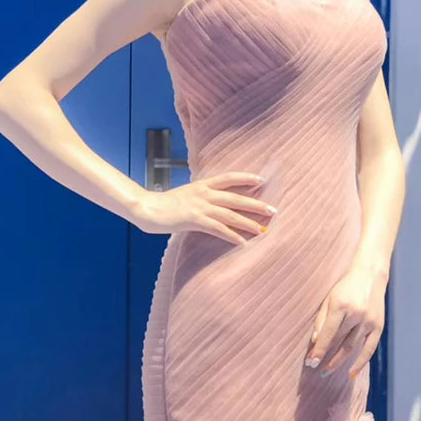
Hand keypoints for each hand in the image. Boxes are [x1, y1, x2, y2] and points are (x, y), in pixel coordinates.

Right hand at [133, 172, 275, 245]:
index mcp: (202, 185)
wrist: (147, 208)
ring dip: (248, 223)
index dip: (246, 178)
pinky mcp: (195, 220)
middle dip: (256, 204)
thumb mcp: (186, 195)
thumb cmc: (165, 204)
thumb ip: (201, 197)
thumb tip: (214, 204)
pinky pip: (218, 229)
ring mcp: (200, 206)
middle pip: (236, 198)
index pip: (229, 178)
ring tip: (263, 230)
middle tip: (273, 210)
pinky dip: (232, 236)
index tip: (262, 180)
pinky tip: (242, 243)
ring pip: (231, 214)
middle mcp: (204, 193)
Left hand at [304, 264, 386, 378]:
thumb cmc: (345, 287)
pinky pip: (369, 349)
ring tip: (327, 371)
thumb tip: (314, 341)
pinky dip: (360, 363)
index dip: (319, 350)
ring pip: (352, 347)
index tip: (311, 362)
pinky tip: (351, 373)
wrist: (370, 275)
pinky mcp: (378, 326)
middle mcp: (356, 315)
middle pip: (339, 342)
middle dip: (326, 357)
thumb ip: (321, 320)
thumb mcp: (329, 298)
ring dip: (339, 361)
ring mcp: (369, 321)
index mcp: (341, 306)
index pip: (328, 334)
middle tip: (316, 369)